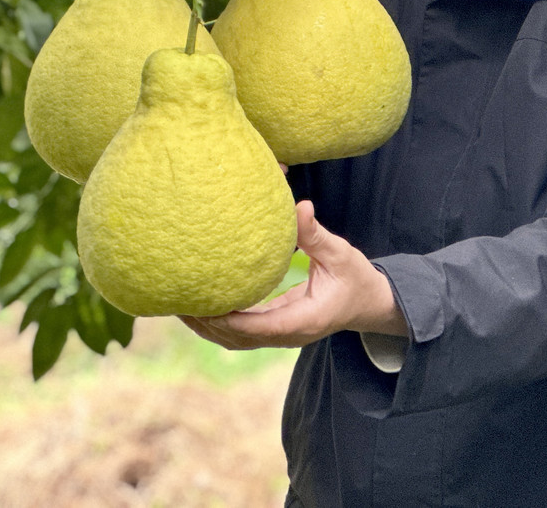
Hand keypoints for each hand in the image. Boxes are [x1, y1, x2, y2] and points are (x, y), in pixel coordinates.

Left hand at [180, 200, 408, 349]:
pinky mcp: (275, 330)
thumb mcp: (341, 254)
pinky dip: (217, 324)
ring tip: (178, 304)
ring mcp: (281, 336)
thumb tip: (300, 206)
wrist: (370, 304)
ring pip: (234, 340)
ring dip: (206, 326)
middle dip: (205, 322)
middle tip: (176, 299)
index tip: (201, 301)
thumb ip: (317, 235)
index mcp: (303, 321)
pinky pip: (240, 333)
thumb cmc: (356, 279)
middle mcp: (288, 334)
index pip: (256, 327)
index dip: (226, 317)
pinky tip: (198, 307)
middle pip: (236, 338)